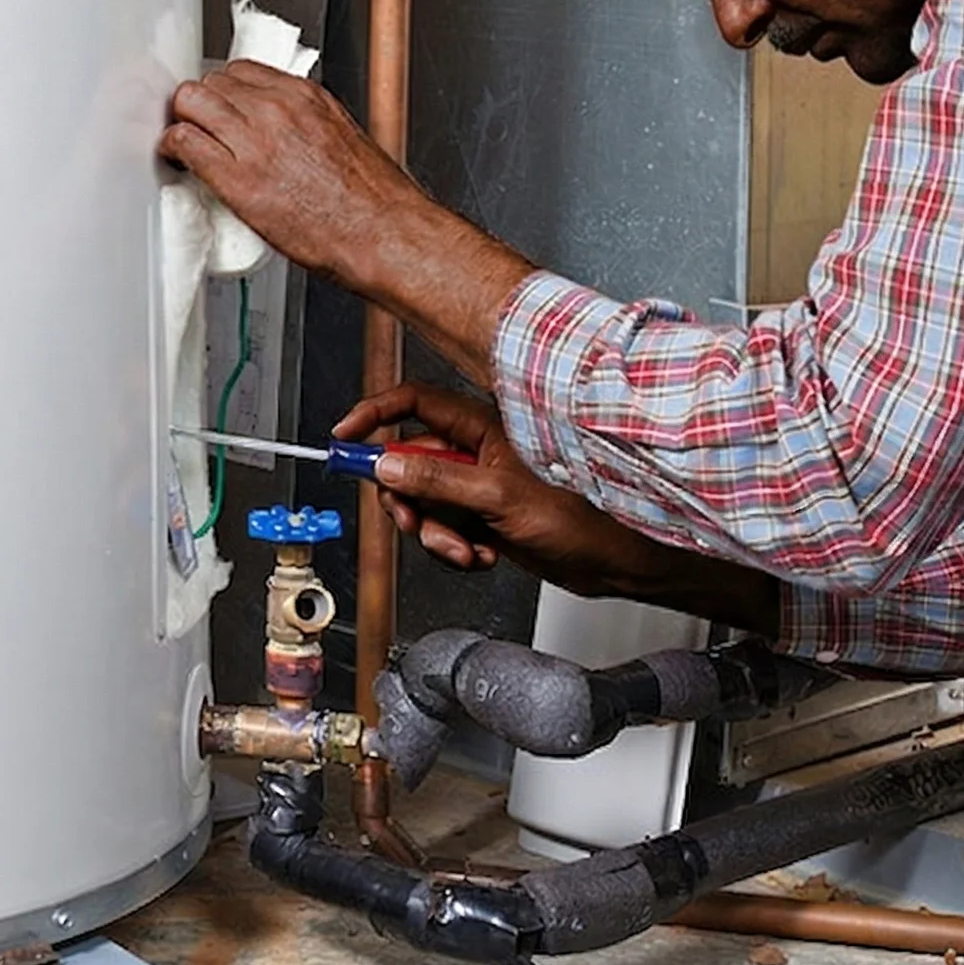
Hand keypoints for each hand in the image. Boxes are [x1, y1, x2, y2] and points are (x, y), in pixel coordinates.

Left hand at [159, 64, 535, 384]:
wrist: (383, 234)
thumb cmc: (372, 201)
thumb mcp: (342, 139)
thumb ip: (305, 126)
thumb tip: (280, 133)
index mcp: (306, 97)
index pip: (243, 72)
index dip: (225, 92)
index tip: (221, 109)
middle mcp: (278, 109)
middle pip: (212, 82)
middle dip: (201, 104)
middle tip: (200, 128)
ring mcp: (256, 139)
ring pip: (191, 102)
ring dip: (183, 121)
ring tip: (187, 144)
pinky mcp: (237, 177)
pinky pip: (185, 142)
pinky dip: (174, 148)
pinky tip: (179, 162)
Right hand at [336, 384, 782, 642]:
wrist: (618, 560)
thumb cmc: (584, 515)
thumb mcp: (497, 498)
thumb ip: (438, 482)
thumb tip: (388, 465)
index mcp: (484, 426)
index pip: (415, 403)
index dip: (375, 416)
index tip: (345, 438)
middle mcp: (480, 450)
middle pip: (410, 461)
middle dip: (407, 500)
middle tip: (416, 524)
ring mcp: (483, 484)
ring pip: (426, 503)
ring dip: (435, 533)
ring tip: (468, 547)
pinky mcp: (488, 517)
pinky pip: (447, 529)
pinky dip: (455, 547)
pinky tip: (483, 554)